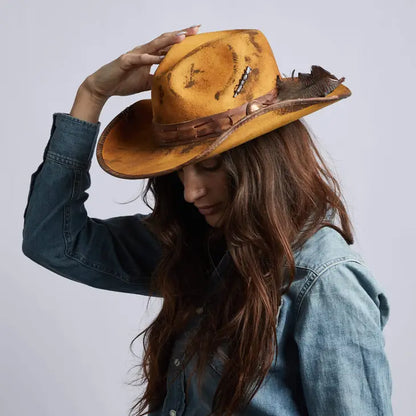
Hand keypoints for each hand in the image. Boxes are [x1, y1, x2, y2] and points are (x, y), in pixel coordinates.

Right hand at [82, 25, 200, 103]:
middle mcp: (144, 51)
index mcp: (149, 55)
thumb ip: (159, 80)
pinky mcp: (126, 61)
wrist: (103, 86)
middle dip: (181, 34)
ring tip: (182, 37)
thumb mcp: (146, 83)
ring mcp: (134, 54)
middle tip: (196, 28)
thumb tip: (174, 85)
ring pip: (154, 45)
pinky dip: (150, 58)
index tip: (198, 34)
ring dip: (168, 41)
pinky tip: (161, 57)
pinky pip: (140, 59)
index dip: (183, 39)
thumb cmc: (124, 82)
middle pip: (165, 40)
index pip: (169, 45)